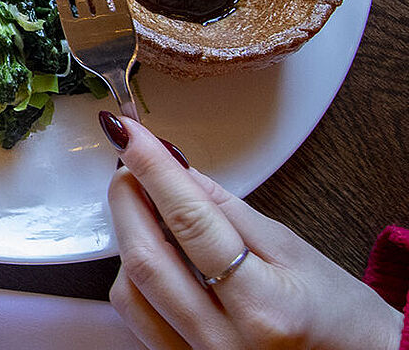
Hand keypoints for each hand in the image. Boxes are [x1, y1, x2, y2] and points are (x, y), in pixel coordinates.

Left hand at [103, 114, 402, 348]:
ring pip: (129, 291)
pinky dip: (134, 276)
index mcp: (264, 308)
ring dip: (126, 239)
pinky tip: (152, 249)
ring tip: (144, 206)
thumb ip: (227, 211)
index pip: (191, 225)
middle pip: (146, 260)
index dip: (155, 171)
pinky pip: (136, 317)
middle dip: (127, 200)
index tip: (131, 135)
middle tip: (128, 163)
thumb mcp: (293, 252)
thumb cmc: (337, 315)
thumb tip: (175, 168)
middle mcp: (223, 341)